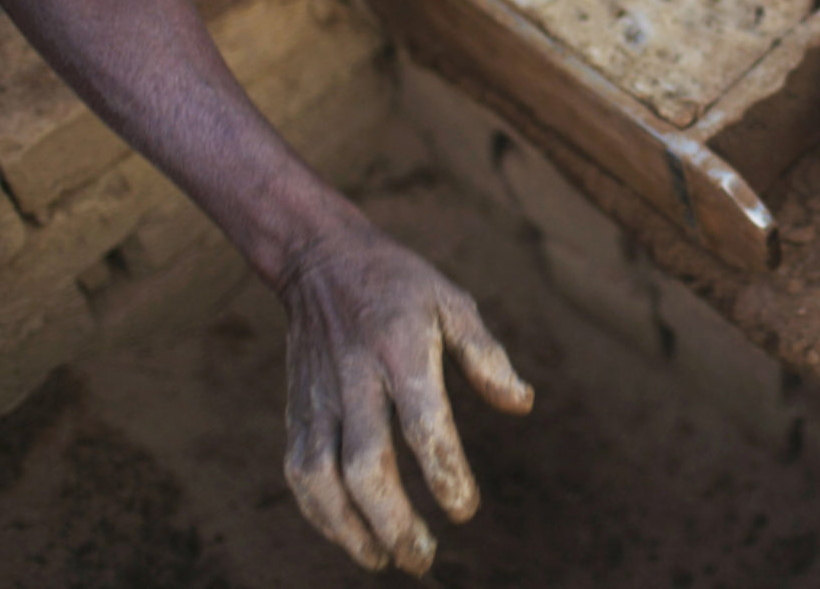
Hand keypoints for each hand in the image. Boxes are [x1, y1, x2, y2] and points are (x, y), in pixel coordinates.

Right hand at [276, 213, 532, 573]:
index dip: (443, 470)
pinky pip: (299, 470)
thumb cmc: (399, 284)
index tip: (463, 510)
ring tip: (382, 560)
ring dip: (348, 529)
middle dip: (391, 521)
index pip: (421, 421)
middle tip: (421, 558)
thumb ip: (486, 355)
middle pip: (364, 465)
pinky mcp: (296, 409)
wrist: (319, 260)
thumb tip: (523, 404)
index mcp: (401, 349)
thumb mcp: (452, 301)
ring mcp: (319, 397)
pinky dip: (319, 512)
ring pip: (321, 478)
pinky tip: (348, 535)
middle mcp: (355, 379)